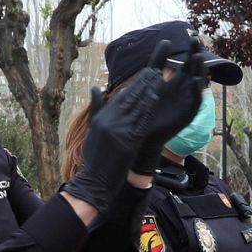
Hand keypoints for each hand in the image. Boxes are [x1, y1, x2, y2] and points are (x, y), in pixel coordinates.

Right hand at [62, 40, 184, 213]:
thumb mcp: (92, 130)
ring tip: (160, 78)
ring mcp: (118, 131)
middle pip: (129, 98)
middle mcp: (109, 122)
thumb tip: (95, 87)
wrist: (94, 182)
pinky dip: (149, 108)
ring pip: (136, 106)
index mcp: (101, 118)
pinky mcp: (127, 141)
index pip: (120, 97)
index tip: (145, 73)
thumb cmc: (94, 158)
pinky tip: (157, 99)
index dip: (134, 84)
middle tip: (156, 69)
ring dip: (149, 91)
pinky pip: (141, 121)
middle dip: (143, 83)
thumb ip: (96, 108)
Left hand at [131, 38, 210, 172]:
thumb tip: (163, 42)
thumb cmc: (145, 109)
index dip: (191, 49)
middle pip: (195, 70)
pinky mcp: (186, 115)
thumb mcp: (149, 83)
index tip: (192, 34)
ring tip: (198, 57)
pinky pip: (195, 103)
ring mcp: (186, 102)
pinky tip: (196, 81)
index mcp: (176, 82)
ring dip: (199, 71)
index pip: (187, 62)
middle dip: (196, 55)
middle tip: (196, 40)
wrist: (142, 135)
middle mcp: (184, 91)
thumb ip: (155, 63)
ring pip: (197, 84)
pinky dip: (197, 92)